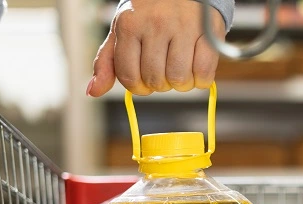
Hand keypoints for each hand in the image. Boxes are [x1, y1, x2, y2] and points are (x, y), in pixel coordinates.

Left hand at [87, 0, 225, 96]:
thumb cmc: (149, 14)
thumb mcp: (123, 31)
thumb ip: (108, 62)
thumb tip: (94, 91)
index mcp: (130, 25)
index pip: (130, 77)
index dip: (139, 88)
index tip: (145, 82)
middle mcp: (155, 24)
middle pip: (156, 80)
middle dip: (161, 85)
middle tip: (165, 72)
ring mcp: (183, 28)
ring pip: (180, 79)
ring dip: (182, 84)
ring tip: (181, 70)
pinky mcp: (208, 33)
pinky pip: (204, 73)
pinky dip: (202, 80)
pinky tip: (197, 68)